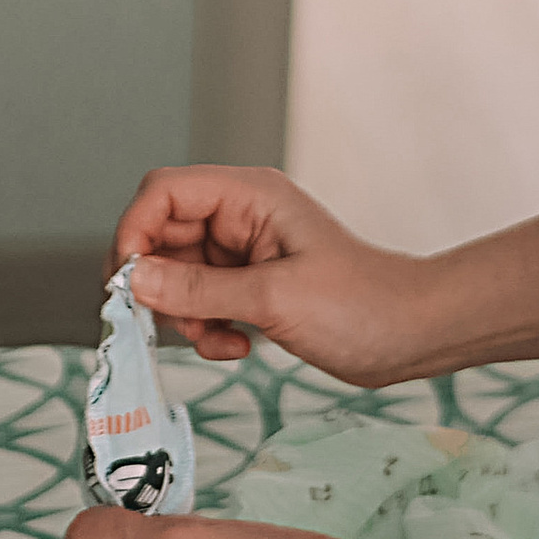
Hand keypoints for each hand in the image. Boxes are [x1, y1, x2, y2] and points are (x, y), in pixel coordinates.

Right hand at [108, 165, 431, 378]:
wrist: (412, 336)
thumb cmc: (362, 306)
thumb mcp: (272, 298)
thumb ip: (197, 288)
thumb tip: (132, 278)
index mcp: (249, 196)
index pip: (163, 191)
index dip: (134, 232)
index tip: (127, 281)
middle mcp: (241, 216)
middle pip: (161, 235)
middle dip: (159, 284)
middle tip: (168, 323)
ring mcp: (245, 252)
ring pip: (176, 275)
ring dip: (185, 315)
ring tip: (220, 340)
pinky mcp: (251, 286)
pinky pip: (201, 301)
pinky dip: (206, 328)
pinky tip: (238, 347)